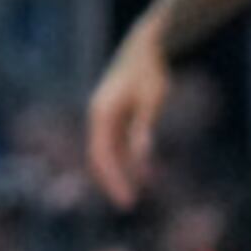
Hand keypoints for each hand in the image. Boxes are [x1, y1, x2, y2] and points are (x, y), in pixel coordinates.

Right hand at [87, 35, 168, 209]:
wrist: (148, 45)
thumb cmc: (151, 72)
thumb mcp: (152, 101)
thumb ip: (145, 129)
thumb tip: (142, 159)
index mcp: (101, 113)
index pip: (101, 155)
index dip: (113, 180)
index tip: (126, 201)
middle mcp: (98, 114)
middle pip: (100, 155)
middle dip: (112, 180)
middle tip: (128, 204)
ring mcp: (104, 113)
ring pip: (108, 150)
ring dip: (122, 171)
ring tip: (137, 193)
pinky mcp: (115, 111)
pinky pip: (117, 142)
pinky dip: (128, 158)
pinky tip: (146, 171)